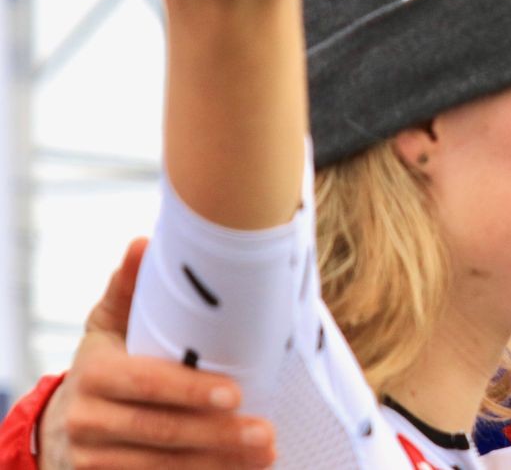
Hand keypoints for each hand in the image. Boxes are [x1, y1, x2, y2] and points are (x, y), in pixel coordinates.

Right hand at [37, 239, 275, 468]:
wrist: (66, 419)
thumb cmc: (107, 359)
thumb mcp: (110, 322)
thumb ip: (129, 287)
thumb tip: (143, 242)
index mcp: (95, 373)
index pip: (147, 384)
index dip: (190, 391)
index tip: (236, 393)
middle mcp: (89, 419)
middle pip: (161, 431)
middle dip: (217, 434)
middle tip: (266, 432)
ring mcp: (95, 457)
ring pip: (163, 466)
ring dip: (218, 462)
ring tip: (266, 453)